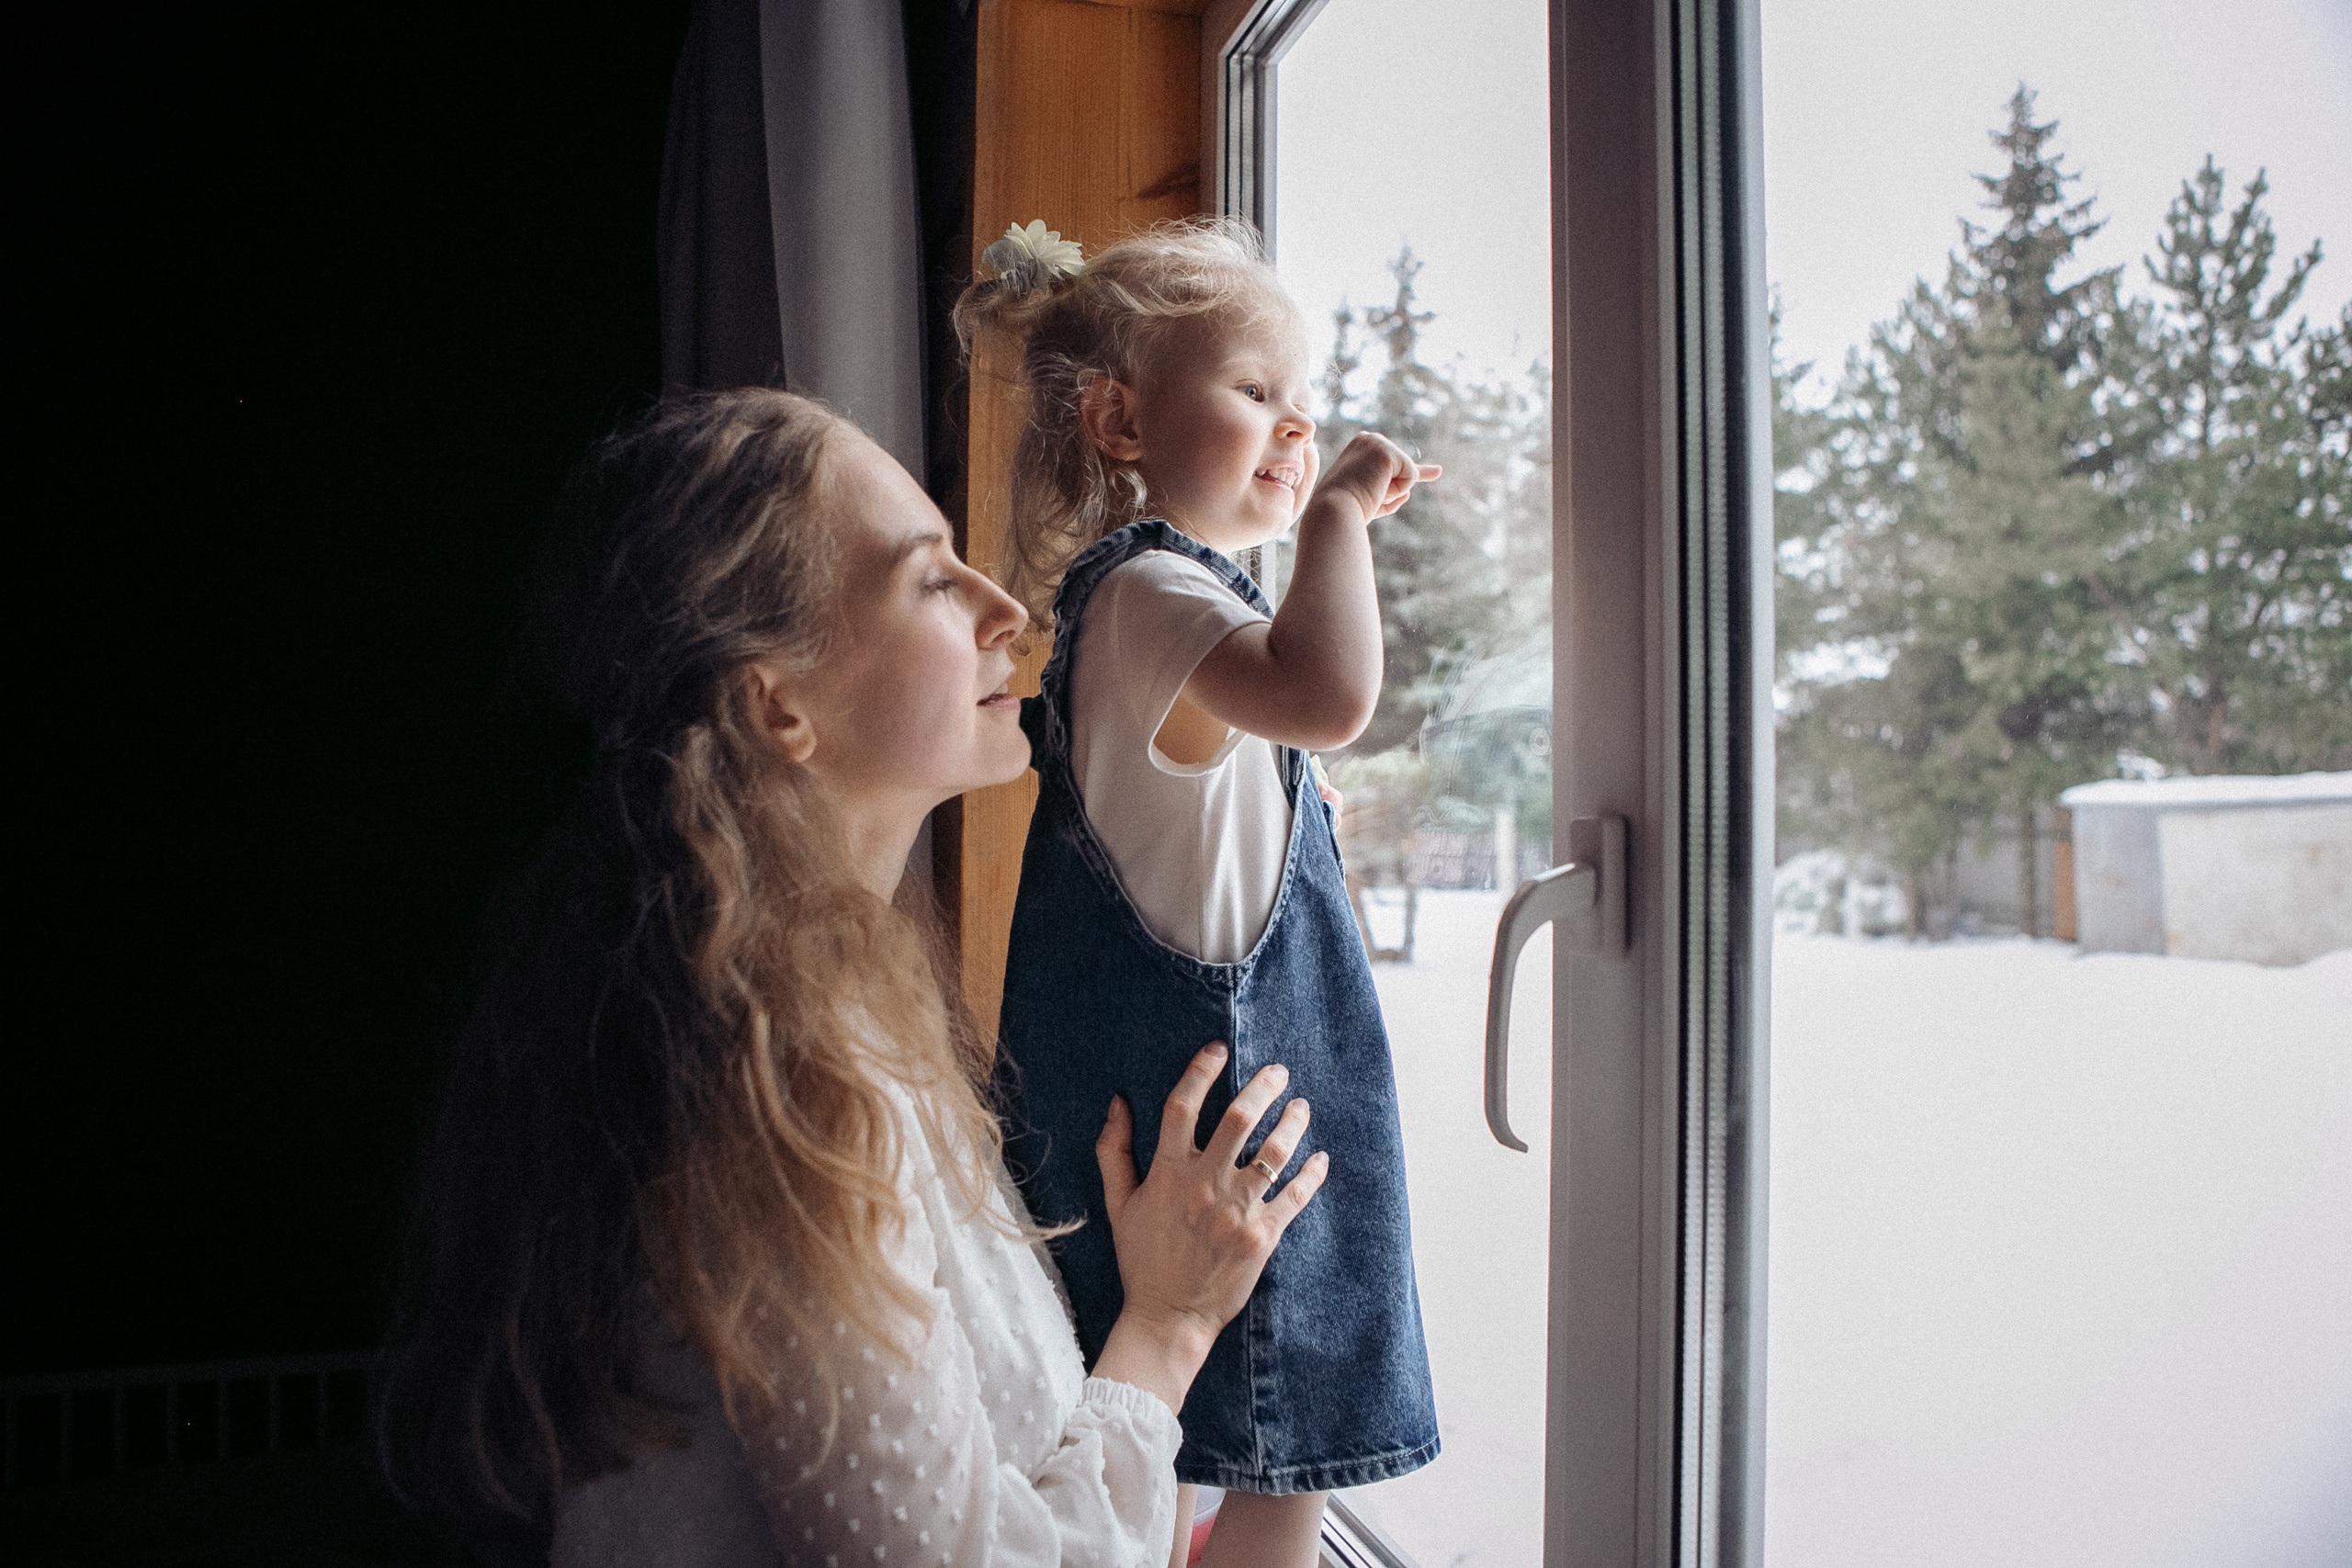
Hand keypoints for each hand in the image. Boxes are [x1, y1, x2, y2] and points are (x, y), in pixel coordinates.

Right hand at [1089, 1044, 1328, 1412]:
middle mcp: (1203, 1186)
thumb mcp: (1118, 1204)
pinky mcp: (1263, 1237)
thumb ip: (1114, 1151)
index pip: (1182, 1107)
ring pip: (1274, 1152)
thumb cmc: (1142, 1259)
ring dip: (1293, 1123)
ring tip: (1301, 1106)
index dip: (1200, 1072)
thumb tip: (1118, 1103)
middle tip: (1277, 1071)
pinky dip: (1313, 1174)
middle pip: (1238, 1119)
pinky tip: (1320, 1158)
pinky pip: (1296, 1196)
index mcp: (1167, 1173)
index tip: (1218, 1049)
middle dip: (1262, 1087)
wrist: (1169, 1318)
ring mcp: (1236, 1211)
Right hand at [1313, 431, 1440, 524]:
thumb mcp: (1370, 497)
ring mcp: (1377, 442)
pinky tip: (1376, 490)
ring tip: (1368, 493)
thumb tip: (1420, 484)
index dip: (1414, 473)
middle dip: (1393, 490)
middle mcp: (1368, 439)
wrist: (1332, 511)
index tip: (1439, 471)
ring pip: (1407, 472)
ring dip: (1393, 492)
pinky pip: (1411, 476)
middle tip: (1366, 495)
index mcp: (1359, 448)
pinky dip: (1398, 490)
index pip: (1394, 462)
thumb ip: (1391, 491)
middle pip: (1403, 469)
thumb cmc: (1346, 510)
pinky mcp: (1387, 452)